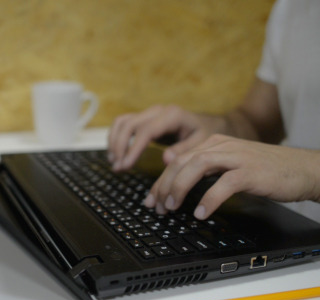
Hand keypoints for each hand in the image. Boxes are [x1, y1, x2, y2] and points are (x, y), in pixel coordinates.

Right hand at [107, 105, 226, 171]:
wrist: (205, 123)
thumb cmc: (204, 134)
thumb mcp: (201, 142)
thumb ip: (184, 150)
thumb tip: (165, 159)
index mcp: (172, 115)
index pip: (146, 131)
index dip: (133, 148)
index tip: (125, 166)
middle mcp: (157, 110)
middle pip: (129, 125)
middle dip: (120, 147)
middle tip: (118, 168)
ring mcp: (148, 113)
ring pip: (122, 122)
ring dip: (114, 142)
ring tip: (115, 163)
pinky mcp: (143, 118)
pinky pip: (122, 123)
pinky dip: (115, 137)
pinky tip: (116, 154)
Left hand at [143, 134, 319, 218]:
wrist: (306, 170)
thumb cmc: (269, 172)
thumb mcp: (233, 166)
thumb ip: (210, 172)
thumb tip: (183, 189)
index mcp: (215, 143)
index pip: (179, 159)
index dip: (161, 180)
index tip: (152, 199)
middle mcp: (223, 145)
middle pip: (182, 162)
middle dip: (164, 185)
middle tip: (157, 207)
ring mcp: (237, 156)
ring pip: (198, 166)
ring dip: (180, 188)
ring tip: (172, 208)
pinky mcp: (251, 171)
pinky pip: (224, 184)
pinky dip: (209, 199)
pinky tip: (201, 214)